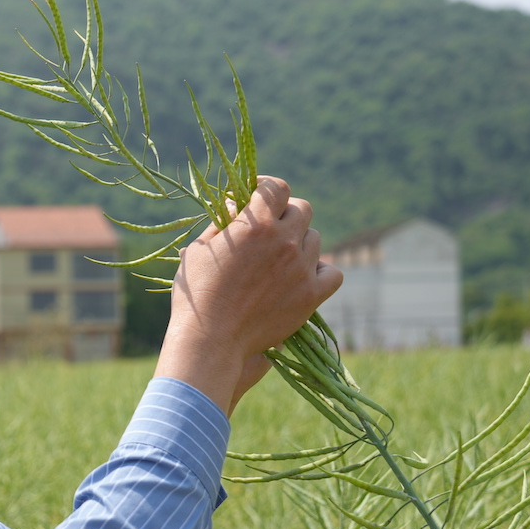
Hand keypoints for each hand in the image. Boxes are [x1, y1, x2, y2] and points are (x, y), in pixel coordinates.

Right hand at [154, 177, 341, 414]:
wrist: (211, 341)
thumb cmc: (197, 294)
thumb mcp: (199, 248)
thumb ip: (222, 221)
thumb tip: (237, 202)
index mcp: (255, 224)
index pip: (277, 187)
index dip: (267, 188)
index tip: (258, 196)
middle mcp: (284, 241)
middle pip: (302, 209)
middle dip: (285, 215)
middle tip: (270, 231)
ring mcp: (301, 268)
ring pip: (315, 239)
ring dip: (299, 243)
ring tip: (280, 260)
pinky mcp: (311, 295)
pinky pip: (332, 272)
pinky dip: (321, 271)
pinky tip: (304, 276)